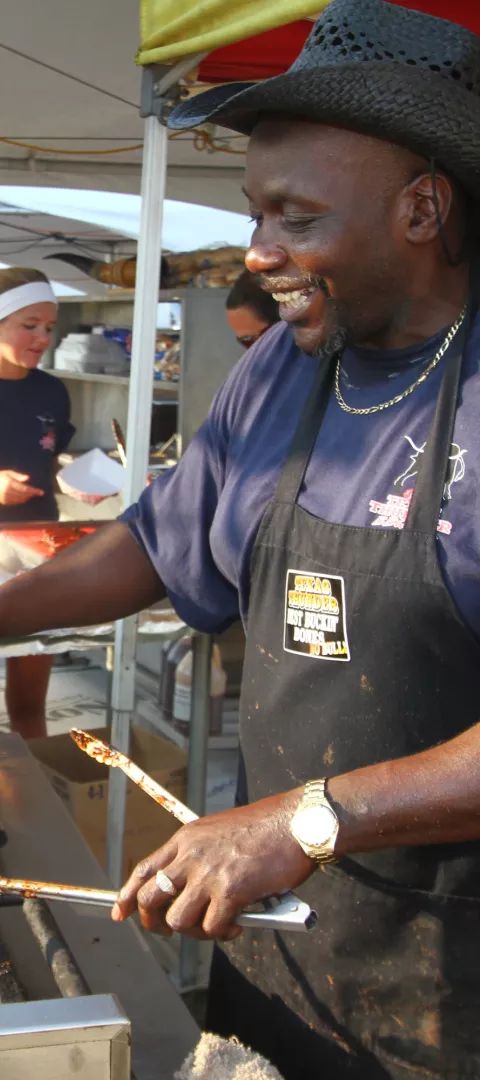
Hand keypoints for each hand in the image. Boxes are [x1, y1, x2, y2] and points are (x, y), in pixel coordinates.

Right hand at [0, 470, 43, 505]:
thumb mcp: (8, 473)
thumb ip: (18, 476)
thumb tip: (28, 478)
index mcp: (10, 483)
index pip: (25, 489)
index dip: (34, 491)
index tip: (41, 492)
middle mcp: (8, 492)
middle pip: (24, 495)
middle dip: (32, 494)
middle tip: (37, 492)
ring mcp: (6, 498)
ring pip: (21, 500)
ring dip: (27, 498)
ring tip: (31, 494)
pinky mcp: (5, 502)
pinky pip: (16, 502)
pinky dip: (22, 500)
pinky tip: (24, 497)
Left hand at [111, 788, 313, 940]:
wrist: (297, 822)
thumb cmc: (267, 827)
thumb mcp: (219, 831)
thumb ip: (201, 857)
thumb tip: (193, 893)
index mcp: (187, 838)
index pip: (145, 869)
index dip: (128, 895)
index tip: (120, 912)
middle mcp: (191, 854)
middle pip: (152, 898)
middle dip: (155, 922)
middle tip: (170, 931)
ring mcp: (209, 873)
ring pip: (178, 920)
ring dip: (195, 932)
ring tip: (215, 927)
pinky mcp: (231, 891)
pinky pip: (213, 927)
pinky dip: (224, 934)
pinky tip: (238, 926)